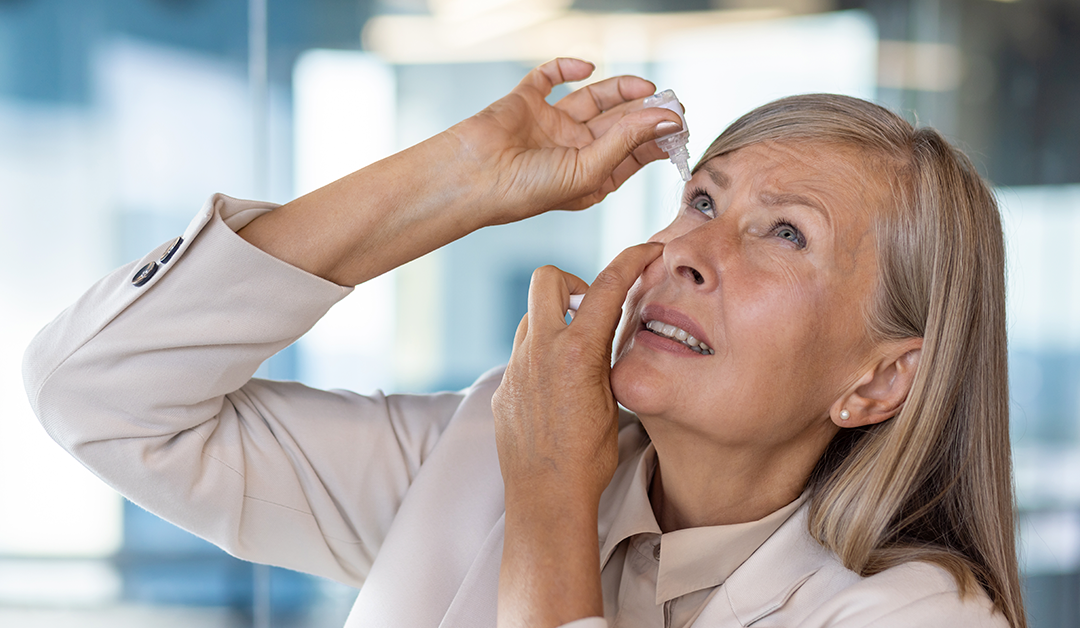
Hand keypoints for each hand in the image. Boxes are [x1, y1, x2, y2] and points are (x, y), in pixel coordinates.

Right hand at [447, 58, 683, 222]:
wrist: (472, 179)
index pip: (631, 154)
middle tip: (672, 100)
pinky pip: (551, 77)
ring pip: (594, 99)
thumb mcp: (589, 170)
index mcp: (588, 177)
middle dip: (645, 112)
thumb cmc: (526, 191)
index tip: (680, 125)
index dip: (656, 139)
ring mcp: (550, 124)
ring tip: (647, 85)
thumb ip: (628, 140)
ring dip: (621, 90)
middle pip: (618, 124)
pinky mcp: (527, 101)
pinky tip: (588, 67)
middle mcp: (572, 150)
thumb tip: (668, 119)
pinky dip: (568, 67)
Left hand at [492, 242, 662, 627]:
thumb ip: (607, 356)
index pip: (606, 286)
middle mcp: (539, 352)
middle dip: (570, 281)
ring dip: (554, 323)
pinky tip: (557, 391)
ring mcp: (516, 369)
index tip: (647, 250)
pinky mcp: (503, 389)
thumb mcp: (613, 399)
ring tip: (577, 355)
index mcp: (575, 352)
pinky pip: (521, 357)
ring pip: (530, 319)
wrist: (547, 498)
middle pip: (546, 278)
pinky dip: (541, 359)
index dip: (631, 259)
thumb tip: (609, 330)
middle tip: (589, 307)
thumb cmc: (589, 458)